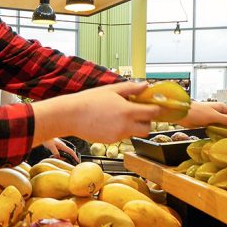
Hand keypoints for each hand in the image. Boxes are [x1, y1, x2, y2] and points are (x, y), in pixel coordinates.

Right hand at [32, 81, 161, 144]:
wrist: (71, 115)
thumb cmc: (89, 100)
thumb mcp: (111, 90)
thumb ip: (131, 88)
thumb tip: (145, 85)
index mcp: (127, 110)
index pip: (152, 113)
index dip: (155, 109)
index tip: (154, 106)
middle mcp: (125, 125)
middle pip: (147, 128)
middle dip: (146, 121)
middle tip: (139, 113)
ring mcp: (118, 135)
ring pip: (134, 133)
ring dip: (133, 126)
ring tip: (121, 116)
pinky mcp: (110, 141)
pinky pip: (122, 136)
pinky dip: (121, 130)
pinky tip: (110, 122)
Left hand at [42, 138, 79, 162]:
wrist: (44, 134)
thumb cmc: (47, 139)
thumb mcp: (51, 146)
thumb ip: (55, 152)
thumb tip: (59, 157)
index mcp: (62, 145)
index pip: (71, 152)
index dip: (75, 156)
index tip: (78, 161)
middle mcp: (63, 146)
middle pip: (66, 155)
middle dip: (62, 158)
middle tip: (54, 158)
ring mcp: (61, 146)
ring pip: (62, 154)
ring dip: (58, 157)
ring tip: (51, 156)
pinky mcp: (58, 146)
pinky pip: (59, 153)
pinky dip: (56, 155)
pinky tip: (52, 155)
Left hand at [177, 101, 226, 127]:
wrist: (182, 114)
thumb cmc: (197, 112)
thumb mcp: (213, 116)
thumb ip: (226, 119)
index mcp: (222, 107)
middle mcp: (218, 112)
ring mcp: (212, 117)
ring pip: (223, 125)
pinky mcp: (206, 123)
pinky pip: (216, 128)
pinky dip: (220, 132)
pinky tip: (223, 138)